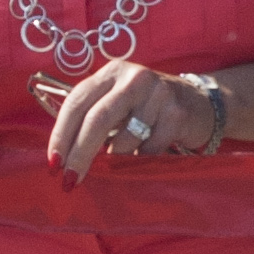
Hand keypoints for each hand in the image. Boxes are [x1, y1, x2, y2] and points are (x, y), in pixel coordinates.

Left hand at [43, 59, 219, 181]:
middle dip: (79, 154)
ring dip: (116, 159)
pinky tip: (147, 152)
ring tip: (123, 158)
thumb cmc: (148, 108)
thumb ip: (93, 117)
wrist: (200, 104)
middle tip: (70, 180)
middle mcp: (134, 78)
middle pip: (97, 119)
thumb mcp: (119, 101)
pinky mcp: (177, 114)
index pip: (77, 101)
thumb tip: (61, 157)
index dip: (61, 134)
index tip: (53, 163)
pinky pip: (148, 150)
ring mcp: (158, 94)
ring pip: (123, 140)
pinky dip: (141, 159)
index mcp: (111, 72)